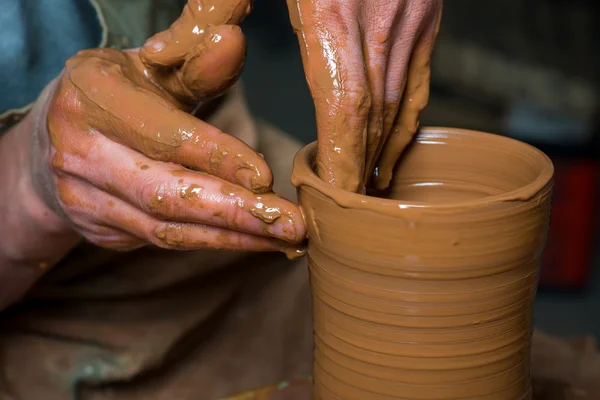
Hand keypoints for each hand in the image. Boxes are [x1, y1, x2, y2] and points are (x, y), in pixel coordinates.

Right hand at [24, 0, 304, 255]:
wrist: (53, 142)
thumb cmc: (120, 96)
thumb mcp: (153, 69)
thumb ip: (196, 61)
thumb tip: (233, 40)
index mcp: (92, 96)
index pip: (164, 135)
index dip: (218, 157)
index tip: (266, 177)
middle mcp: (79, 151)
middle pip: (165, 193)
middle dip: (236, 213)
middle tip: (294, 224)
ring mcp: (83, 198)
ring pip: (166, 228)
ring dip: (232, 237)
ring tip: (285, 239)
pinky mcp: (98, 230)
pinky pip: (162, 241)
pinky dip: (212, 242)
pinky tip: (253, 240)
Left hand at [286, 0, 441, 191]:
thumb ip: (281, 29)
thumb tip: (268, 70)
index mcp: (332, 15)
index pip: (346, 109)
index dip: (345, 158)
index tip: (339, 190)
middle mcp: (379, 22)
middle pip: (373, 115)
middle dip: (360, 163)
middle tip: (348, 197)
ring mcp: (410, 21)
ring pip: (397, 103)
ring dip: (383, 150)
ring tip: (370, 184)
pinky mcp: (427, 17)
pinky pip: (419, 82)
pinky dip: (407, 121)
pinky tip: (395, 149)